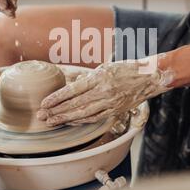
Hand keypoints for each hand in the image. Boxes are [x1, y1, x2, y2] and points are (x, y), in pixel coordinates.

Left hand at [37, 59, 173, 125]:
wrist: (148, 79)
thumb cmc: (125, 69)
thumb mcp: (105, 68)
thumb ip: (88, 79)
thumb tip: (71, 87)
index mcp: (99, 78)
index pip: (73, 90)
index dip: (56, 98)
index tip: (44, 103)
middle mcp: (104, 92)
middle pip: (75, 104)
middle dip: (56, 111)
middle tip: (42, 116)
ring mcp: (110, 103)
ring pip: (83, 114)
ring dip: (65, 119)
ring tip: (52, 121)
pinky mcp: (114, 111)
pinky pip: (94, 118)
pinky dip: (80, 121)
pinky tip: (69, 122)